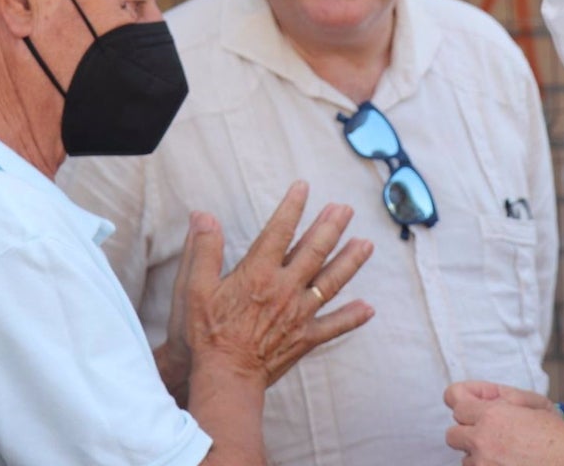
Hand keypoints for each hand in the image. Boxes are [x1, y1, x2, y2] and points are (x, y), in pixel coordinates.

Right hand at [180, 181, 374, 387]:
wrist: (225, 376)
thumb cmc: (207, 333)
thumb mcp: (194, 288)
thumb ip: (203, 250)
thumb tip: (203, 215)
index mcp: (259, 272)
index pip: (279, 231)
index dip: (292, 207)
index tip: (303, 187)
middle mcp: (285, 288)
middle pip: (314, 251)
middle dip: (330, 227)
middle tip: (345, 209)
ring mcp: (299, 313)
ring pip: (331, 281)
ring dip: (350, 261)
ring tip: (366, 244)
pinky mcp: (305, 337)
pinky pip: (334, 325)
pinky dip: (352, 316)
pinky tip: (368, 308)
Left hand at [444, 381, 563, 465]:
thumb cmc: (558, 439)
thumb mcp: (535, 404)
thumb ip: (503, 395)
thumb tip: (482, 395)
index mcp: (492, 416)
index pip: (454, 400)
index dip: (465, 399)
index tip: (474, 403)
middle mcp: (482, 442)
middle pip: (452, 433)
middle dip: (468, 430)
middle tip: (489, 431)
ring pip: (465, 458)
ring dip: (479, 454)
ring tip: (506, 452)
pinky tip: (508, 462)